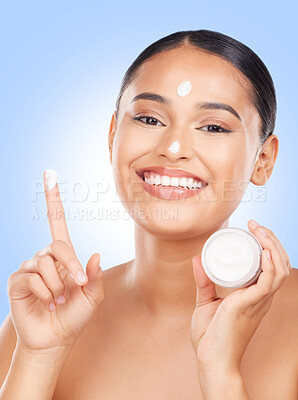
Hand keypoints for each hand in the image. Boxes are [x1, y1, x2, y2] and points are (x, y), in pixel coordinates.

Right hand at [7, 171, 103, 353]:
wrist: (55, 338)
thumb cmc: (75, 316)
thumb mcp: (93, 297)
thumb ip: (95, 276)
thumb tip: (94, 254)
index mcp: (64, 256)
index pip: (57, 222)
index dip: (53, 199)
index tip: (49, 175)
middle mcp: (45, 257)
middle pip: (58, 245)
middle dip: (71, 266)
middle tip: (76, 286)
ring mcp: (30, 267)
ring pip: (46, 264)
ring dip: (56, 287)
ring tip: (56, 300)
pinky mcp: (18, 280)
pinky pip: (32, 277)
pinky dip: (44, 293)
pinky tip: (44, 303)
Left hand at [190, 220, 291, 374]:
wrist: (211, 361)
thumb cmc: (211, 336)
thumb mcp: (206, 303)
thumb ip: (203, 282)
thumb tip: (197, 259)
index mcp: (255, 296)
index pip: (272, 266)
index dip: (268, 245)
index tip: (252, 229)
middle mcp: (261, 298)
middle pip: (279, 263)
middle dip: (271, 240)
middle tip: (255, 224)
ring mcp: (257, 302)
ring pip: (278, 269)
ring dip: (272, 246)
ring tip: (259, 230)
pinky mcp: (249, 306)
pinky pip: (267, 283)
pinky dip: (269, 266)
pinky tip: (264, 251)